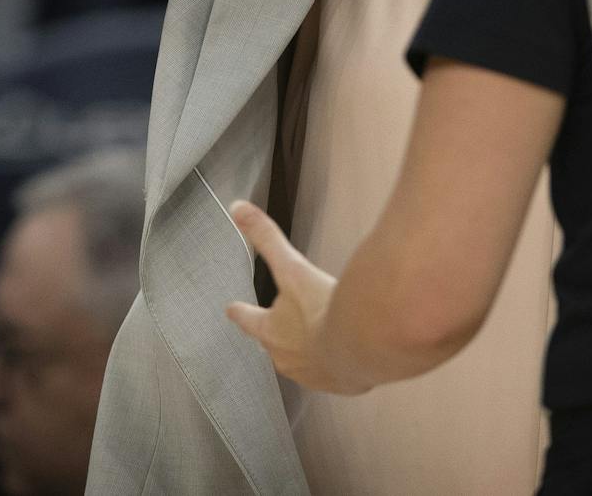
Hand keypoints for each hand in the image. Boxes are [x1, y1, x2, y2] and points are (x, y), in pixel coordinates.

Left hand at [225, 201, 352, 393]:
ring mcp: (314, 374)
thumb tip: (236, 208)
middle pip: (274, 346)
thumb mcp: (291, 268)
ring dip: (309, 352)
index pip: (249, 320)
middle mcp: (286, 358)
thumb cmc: (320, 307)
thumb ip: (266, 238)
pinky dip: (339, 363)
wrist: (361, 344)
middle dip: (276, 338)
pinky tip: (349, 355)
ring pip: (304, 363)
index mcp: (271, 331)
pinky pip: (336, 373)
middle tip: (279, 332)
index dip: (240, 313)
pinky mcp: (342, 383)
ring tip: (319, 343)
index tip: (231, 309)